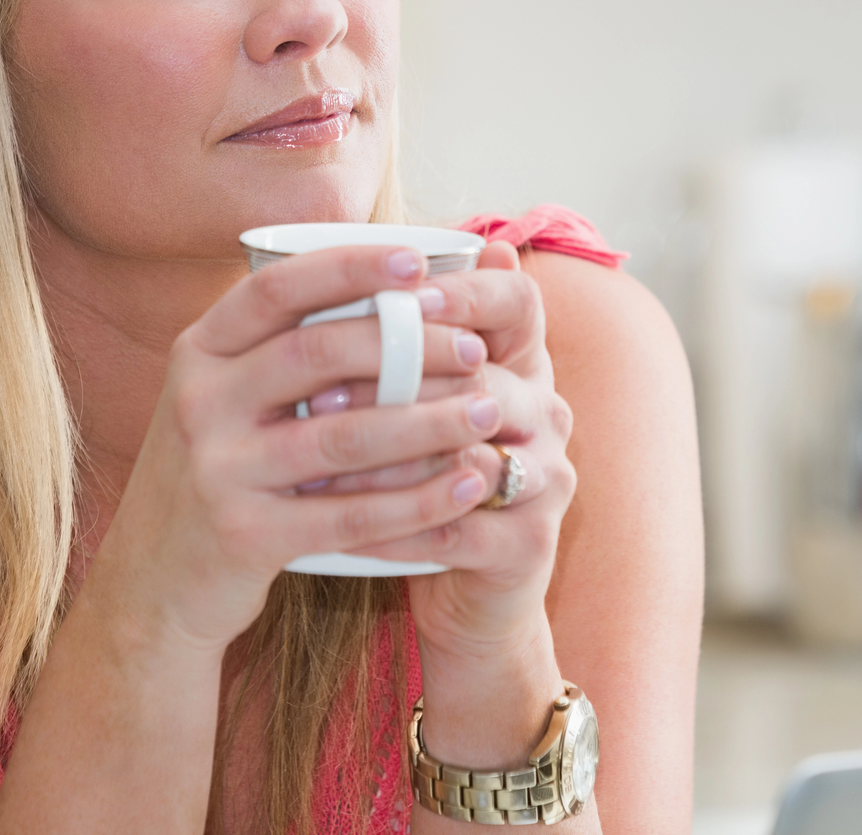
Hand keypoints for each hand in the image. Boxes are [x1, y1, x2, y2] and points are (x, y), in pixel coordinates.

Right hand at [86, 245, 508, 652]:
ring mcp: (216, 470)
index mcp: (198, 351)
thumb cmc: (215, 470)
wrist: (152, 581)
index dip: (349, 267)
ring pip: (342, 435)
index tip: (419, 261)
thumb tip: (388, 287)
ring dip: (428, 421)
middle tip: (476, 348)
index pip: (276, 288)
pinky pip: (348, 515)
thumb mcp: (223, 398)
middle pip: (316, 352)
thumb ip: (281, 346)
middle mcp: (198, 401)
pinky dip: (416, 501)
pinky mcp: (244, 536)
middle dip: (408, 343)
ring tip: (489, 410)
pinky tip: (465, 485)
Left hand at [327, 241, 574, 658]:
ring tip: (311, 469)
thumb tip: (325, 273)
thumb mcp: (415, 403)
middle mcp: (548, 411)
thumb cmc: (424, 475)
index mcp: (525, 360)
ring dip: (383, 465)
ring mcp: (549, 478)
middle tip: (315, 396)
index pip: (518, 300)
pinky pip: (455, 530)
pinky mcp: (531, 544)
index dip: (463, 292)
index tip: (395, 295)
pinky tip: (335, 530)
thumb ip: (389, 344)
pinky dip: (391, 530)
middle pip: (484, 380)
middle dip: (396, 387)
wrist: (469, 588)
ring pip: (465, 460)